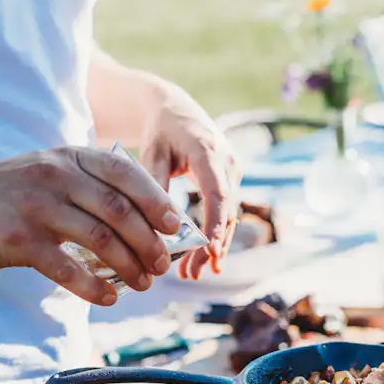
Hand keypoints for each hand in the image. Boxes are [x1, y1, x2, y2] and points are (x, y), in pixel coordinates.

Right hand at [0, 147, 183, 304]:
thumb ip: (92, 189)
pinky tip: (108, 297)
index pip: (126, 174)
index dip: (156, 201)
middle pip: (119, 211)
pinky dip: (93, 287)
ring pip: (100, 241)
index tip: (174, 227)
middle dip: (149, 243)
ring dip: (129, 267)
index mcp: (70, 157)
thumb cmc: (12, 194)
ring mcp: (36, 206)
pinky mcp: (18, 239)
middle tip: (161, 265)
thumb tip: (148, 227)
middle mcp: (56, 175)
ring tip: (142, 284)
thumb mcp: (52, 174)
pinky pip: (67, 268)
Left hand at [140, 83, 239, 278]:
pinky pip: (225, 213)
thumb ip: (156, 186)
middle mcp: (227, 162)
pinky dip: (214, 236)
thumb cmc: (161, 131)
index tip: (210, 250)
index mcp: (207, 151)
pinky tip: (201, 258)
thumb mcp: (151, 154)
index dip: (215, 223)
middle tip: (194, 272)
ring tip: (193, 273)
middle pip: (225, 211)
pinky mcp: (229, 182)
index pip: (217, 192)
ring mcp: (232, 172)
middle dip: (212, 245)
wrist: (176, 110)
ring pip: (228, 216)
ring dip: (213, 246)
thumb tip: (159, 226)